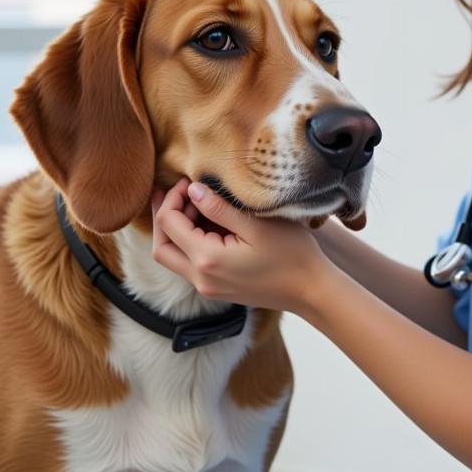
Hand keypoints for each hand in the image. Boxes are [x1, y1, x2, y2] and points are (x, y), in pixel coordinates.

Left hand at [150, 177, 329, 312]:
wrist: (311, 290)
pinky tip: (208, 223)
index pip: (169, 224)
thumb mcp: (256, 224)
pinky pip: (189, 265)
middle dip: (164, 215)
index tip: (191, 181)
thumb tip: (192, 190)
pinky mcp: (217, 289)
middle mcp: (201, 279)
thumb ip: (219, 207)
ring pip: (172, 257)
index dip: (173, 198)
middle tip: (178, 192)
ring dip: (176, 230)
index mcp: (207, 259)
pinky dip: (190, 242)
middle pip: (160, 247)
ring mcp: (208, 287)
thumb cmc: (292, 254)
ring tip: (196, 205)